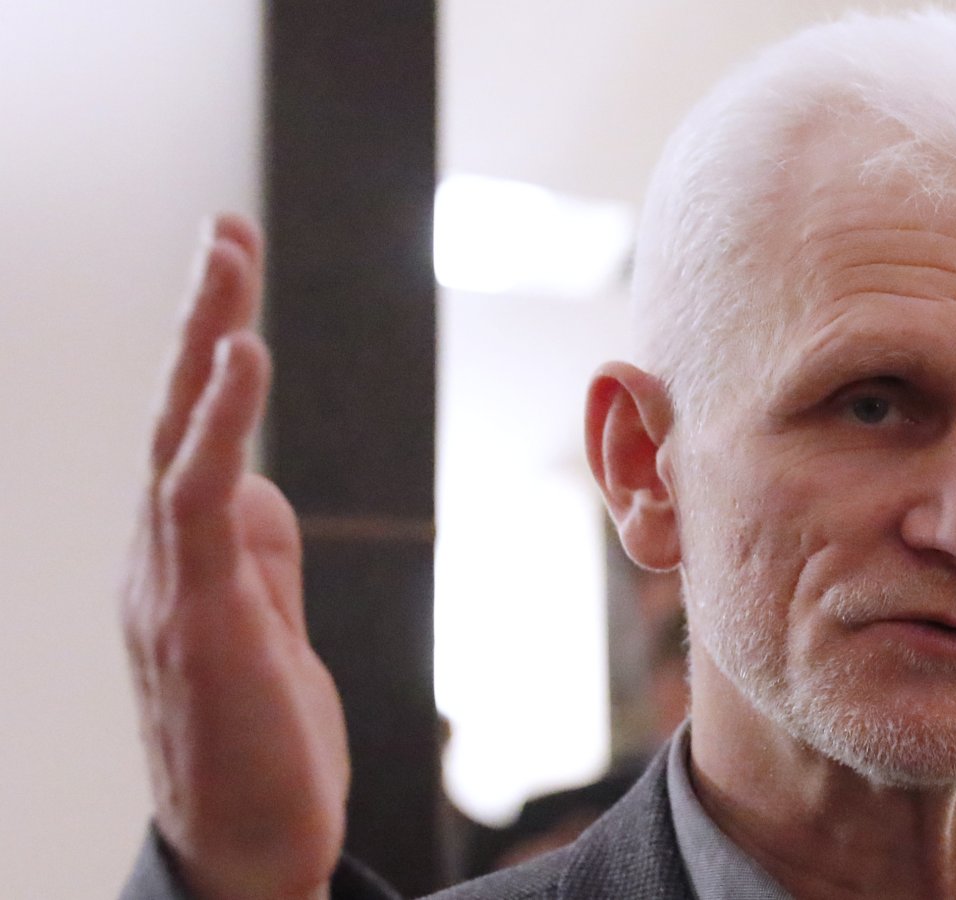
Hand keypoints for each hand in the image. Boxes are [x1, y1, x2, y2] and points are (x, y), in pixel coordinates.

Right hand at [121, 216, 347, 899]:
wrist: (247, 853)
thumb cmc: (258, 744)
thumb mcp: (265, 627)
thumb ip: (255, 554)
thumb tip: (257, 485)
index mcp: (185, 557)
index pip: (195, 435)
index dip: (214, 353)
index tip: (233, 273)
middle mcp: (160, 559)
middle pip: (177, 417)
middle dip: (201, 317)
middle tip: (223, 228)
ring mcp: (169, 584)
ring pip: (179, 438)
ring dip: (204, 342)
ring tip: (226, 255)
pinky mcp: (197, 614)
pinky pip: (202, 499)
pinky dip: (220, 422)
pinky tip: (243, 356)